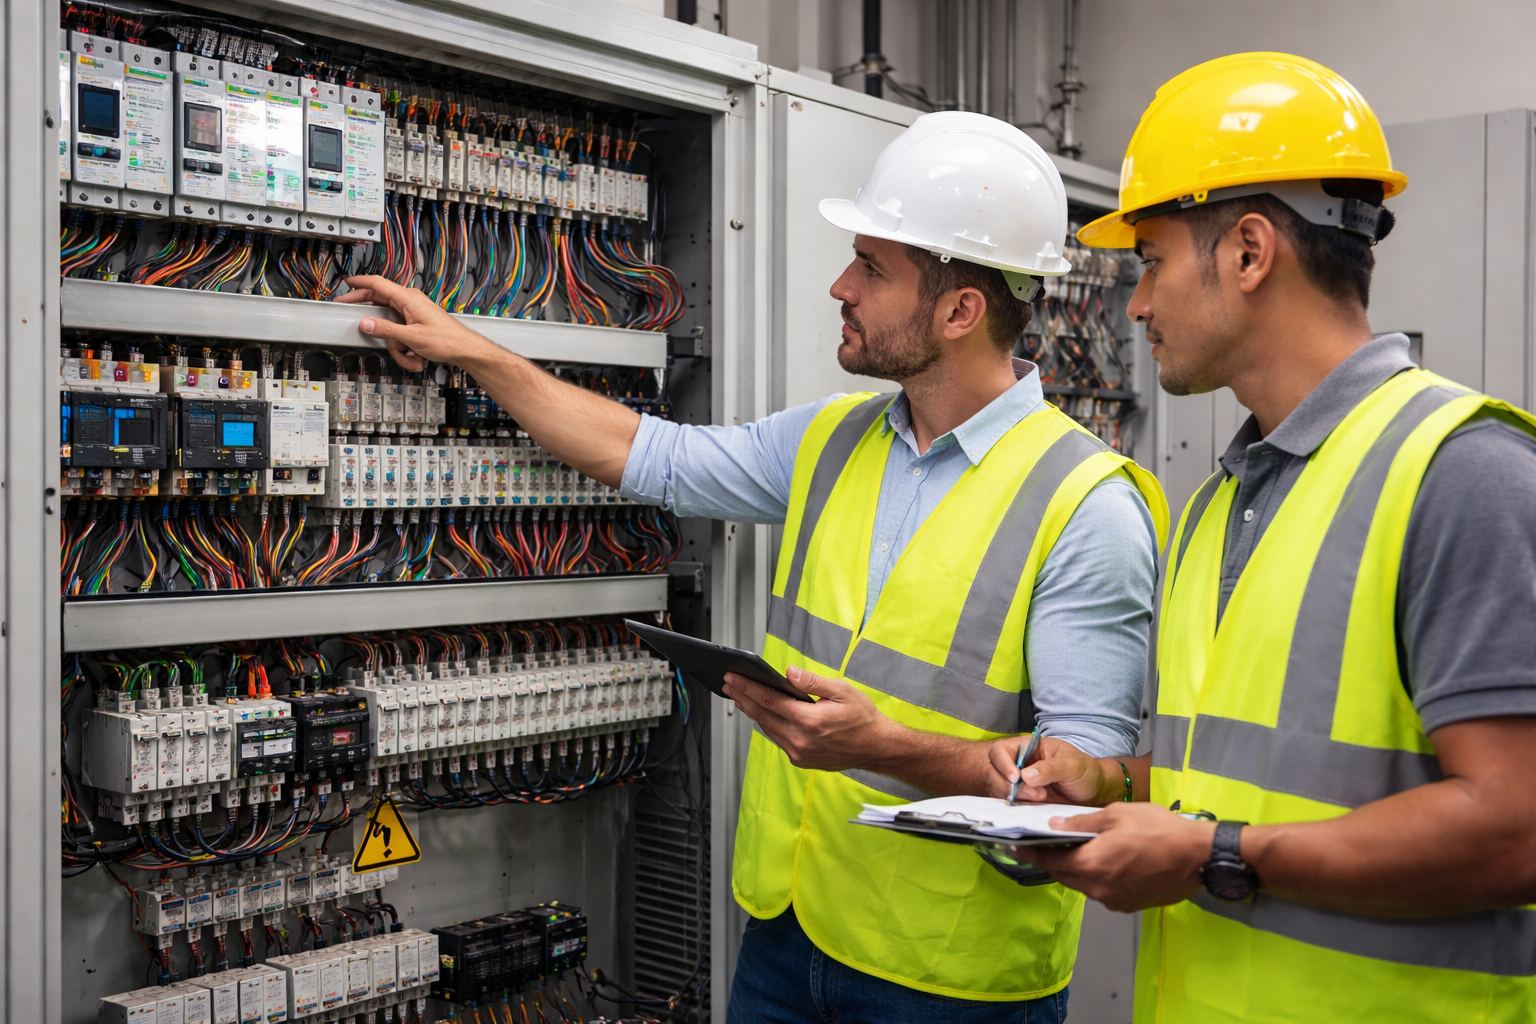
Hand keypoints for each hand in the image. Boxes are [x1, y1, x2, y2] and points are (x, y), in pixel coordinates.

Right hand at [335, 275, 497, 371]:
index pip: (378, 284)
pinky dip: (403, 345)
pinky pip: (400, 331)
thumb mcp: (412, 337)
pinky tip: (414, 354)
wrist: (464, 349)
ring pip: (389, 322)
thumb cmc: (447, 340)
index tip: (346, 282)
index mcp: (408, 298)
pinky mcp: (416, 322)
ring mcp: (413, 311)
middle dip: (367, 311)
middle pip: (379, 300)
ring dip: (395, 342)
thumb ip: (386, 330)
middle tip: (347, 309)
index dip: (360, 282)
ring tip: (408, 353)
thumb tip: (366, 323)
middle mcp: (410, 301)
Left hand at [722, 667, 896, 771]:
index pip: (768, 701)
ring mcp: (799, 753)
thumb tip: (789, 672)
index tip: (733, 678)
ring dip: (751, 712)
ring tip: (739, 696)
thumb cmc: (863, 718)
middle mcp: (800, 740)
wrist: (876, 747)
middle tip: (729, 684)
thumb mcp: (842, 691)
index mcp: (809, 721)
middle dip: (742, 697)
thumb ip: (812, 682)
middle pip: (762, 716)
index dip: (747, 688)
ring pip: (767, 729)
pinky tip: (761, 714)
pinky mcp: (800, 760)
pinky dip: (767, 725)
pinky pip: (777, 739)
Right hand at [986, 736, 1111, 803]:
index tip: (1016, 778)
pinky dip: (1017, 807)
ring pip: (998, 789)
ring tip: (1041, 799)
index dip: (1003, 763)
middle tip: (1036, 794)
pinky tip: (1035, 807)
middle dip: (1010, 785)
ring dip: (1016, 797)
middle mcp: (1018, 763)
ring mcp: (1018, 783)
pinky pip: (1009, 804)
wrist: (1094, 793)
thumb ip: (1051, 768)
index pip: (1001, 751)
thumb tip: (1026, 775)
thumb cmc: (1085, 772)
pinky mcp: (1022, 800)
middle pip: (994, 772)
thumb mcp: (1072, 765)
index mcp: (1027, 747)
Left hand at [1027, 803, 1214, 911]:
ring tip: (1074, 849)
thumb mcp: (1117, 814)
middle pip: (1064, 875)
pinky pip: (1102, 891)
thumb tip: (1055, 826)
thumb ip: (1082, 822)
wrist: (1199, 857)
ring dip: (1075, 869)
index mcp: (1091, 865)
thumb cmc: (1158, 829)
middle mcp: (1098, 889)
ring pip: (1083, 885)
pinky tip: (1103, 861)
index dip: (1029, 853)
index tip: (1013, 846)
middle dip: (1052, 860)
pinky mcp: (1129, 905)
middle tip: (1043, 844)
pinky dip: (1096, 877)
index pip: (1049, 862)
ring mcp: (1114, 900)